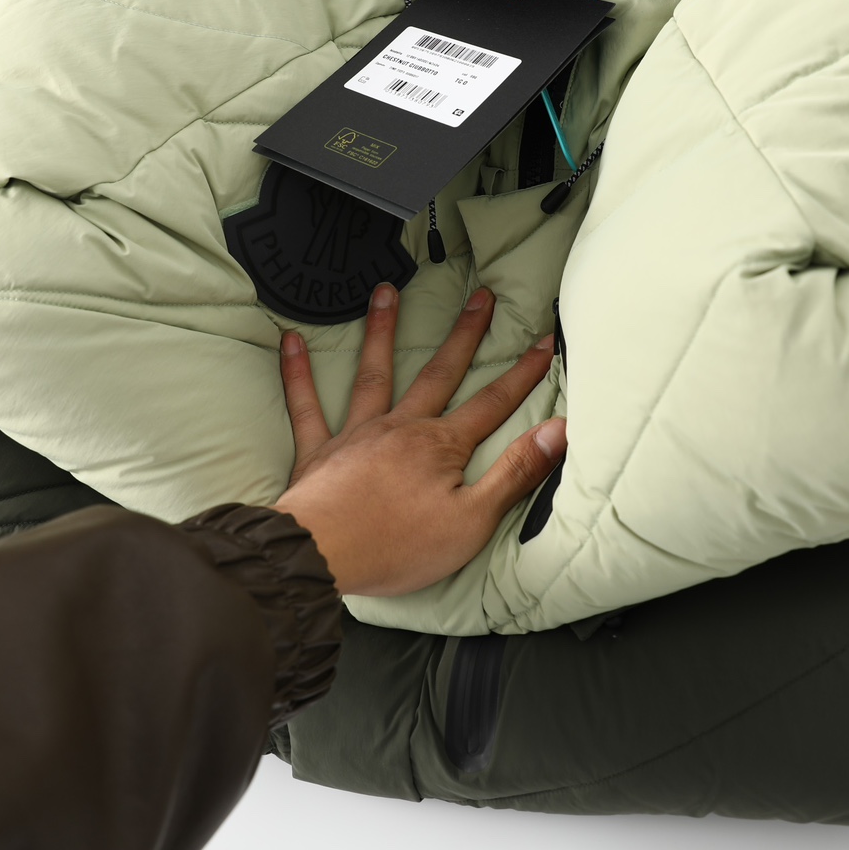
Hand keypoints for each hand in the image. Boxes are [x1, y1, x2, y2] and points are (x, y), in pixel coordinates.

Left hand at [272, 283, 566, 596]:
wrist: (318, 557)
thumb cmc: (397, 546)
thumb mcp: (473, 520)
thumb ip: (515, 473)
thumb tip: (558, 431)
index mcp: (441, 446)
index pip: (493, 404)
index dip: (522, 374)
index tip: (543, 341)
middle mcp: (401, 428)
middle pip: (440, 373)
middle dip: (464, 335)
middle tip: (480, 296)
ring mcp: (357, 435)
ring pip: (374, 374)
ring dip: (383, 332)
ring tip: (386, 292)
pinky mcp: (318, 452)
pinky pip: (306, 406)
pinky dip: (298, 374)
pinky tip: (290, 342)